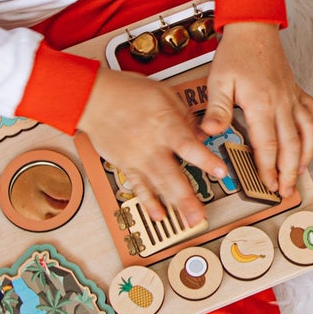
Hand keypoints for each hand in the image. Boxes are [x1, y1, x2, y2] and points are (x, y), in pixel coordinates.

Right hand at [77, 69, 225, 227]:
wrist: (92, 98)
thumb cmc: (126, 92)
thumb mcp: (164, 94)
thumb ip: (186, 117)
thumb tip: (203, 134)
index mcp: (165, 126)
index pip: (189, 146)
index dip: (206, 160)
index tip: (220, 172)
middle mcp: (152, 146)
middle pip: (173, 176)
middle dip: (188, 198)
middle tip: (201, 215)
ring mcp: (138, 159)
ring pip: (158, 186)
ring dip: (174, 205)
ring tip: (188, 221)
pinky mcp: (126, 165)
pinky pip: (139, 187)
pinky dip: (149, 203)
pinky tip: (159, 215)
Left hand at [201, 22, 312, 198]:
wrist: (254, 28)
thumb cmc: (236, 52)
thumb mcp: (218, 81)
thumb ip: (217, 110)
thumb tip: (209, 134)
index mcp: (262, 104)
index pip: (268, 146)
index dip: (268, 169)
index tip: (267, 185)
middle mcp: (282, 104)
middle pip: (291, 146)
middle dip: (288, 173)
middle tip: (285, 191)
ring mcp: (292, 98)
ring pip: (307, 133)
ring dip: (305, 157)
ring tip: (299, 173)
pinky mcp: (297, 92)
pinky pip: (311, 114)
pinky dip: (312, 130)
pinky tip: (308, 140)